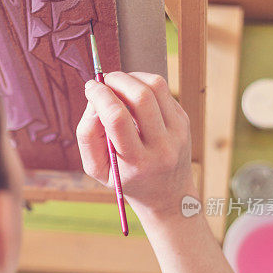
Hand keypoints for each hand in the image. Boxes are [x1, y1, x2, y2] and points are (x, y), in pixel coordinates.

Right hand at [76, 71, 194, 217]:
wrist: (168, 195)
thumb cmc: (127, 179)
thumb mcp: (99, 169)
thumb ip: (88, 136)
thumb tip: (93, 101)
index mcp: (138, 162)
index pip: (118, 119)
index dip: (100, 96)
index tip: (90, 88)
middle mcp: (162, 146)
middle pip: (141, 96)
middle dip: (116, 80)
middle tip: (103, 83)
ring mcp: (178, 131)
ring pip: (156, 86)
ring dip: (131, 77)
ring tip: (117, 86)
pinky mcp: (184, 120)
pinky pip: (163, 90)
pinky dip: (144, 84)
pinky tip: (133, 96)